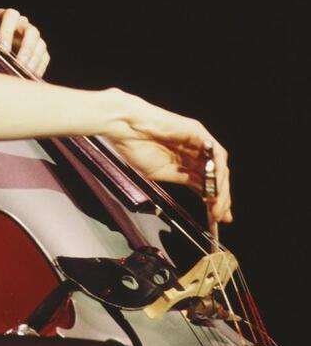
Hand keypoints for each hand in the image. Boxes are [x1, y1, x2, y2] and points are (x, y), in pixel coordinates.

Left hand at [0, 8, 49, 77]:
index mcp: (3, 17)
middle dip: (26, 48)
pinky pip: (44, 57)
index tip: (2, 49)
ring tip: (24, 73)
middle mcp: (20, 25)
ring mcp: (31, 38)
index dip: (7, 31)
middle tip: (18, 64)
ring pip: (40, 44)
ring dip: (34, 59)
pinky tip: (30, 76)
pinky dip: (38, 67)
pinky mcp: (38, 51)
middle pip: (31, 31)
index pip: (10, 15)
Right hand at [105, 92, 231, 222]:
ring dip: (220, 188)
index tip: (215, 218)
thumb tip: (203, 193)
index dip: (214, 200)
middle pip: (216, 176)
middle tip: (219, 217)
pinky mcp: (198, 132)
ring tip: (216, 206)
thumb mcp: (161, 173)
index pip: (206, 182)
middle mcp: (194, 150)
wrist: (125, 128)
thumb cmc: (135, 146)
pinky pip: (216, 153)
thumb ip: (183, 180)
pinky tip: (213, 186)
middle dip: (221, 198)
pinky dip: (217, 171)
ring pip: (219, 166)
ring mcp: (197, 140)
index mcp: (184, 160)